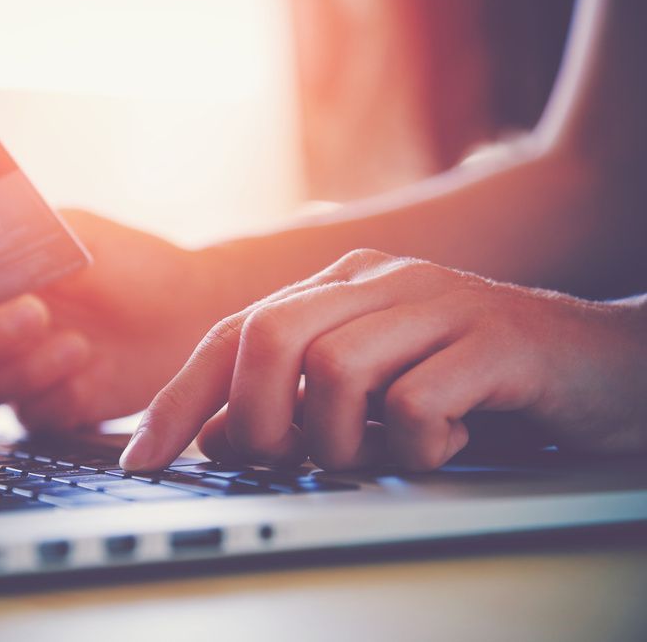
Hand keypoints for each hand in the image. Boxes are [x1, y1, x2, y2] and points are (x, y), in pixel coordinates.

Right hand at [0, 210, 234, 430]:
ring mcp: (4, 377)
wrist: (183, 309)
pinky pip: (22, 417)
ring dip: (13, 371)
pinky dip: (50, 394)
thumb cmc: (124, 262)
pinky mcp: (41, 411)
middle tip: (35, 313)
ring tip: (76, 341)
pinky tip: (88, 366)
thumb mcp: (72, 231)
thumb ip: (17, 232)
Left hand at [120, 249, 646, 471]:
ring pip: (334, 369)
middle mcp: (381, 282)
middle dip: (255, 419)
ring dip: (340, 440)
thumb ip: (294, 403)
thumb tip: (216, 435)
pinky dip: (415, 447)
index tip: (142, 460)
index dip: (180, 400)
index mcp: (341, 287)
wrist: (605, 363)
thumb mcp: (372, 392)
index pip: (235, 334)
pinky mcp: (496, 340)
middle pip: (269, 336)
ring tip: (377, 453)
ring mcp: (440, 303)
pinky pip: (416, 405)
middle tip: (280, 461)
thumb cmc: (475, 381)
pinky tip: (446, 446)